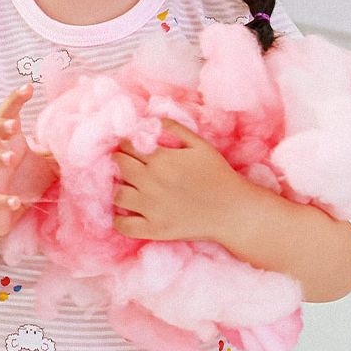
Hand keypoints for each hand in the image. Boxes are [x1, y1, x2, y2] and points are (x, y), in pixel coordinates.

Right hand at [0, 85, 54, 258]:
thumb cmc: (23, 182)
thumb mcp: (46, 163)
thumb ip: (61, 148)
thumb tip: (89, 129)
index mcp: (9, 142)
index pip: (6, 114)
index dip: (14, 100)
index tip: (28, 87)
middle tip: (13, 125)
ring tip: (11, 158)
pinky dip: (1, 200)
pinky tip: (15, 201)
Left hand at [113, 119, 243, 245]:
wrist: (233, 210)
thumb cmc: (219, 175)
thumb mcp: (200, 145)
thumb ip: (175, 129)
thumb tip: (153, 121)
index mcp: (160, 159)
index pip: (127, 145)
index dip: (127, 145)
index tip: (133, 149)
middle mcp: (150, 181)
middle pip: (119, 165)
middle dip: (121, 161)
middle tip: (129, 166)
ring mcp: (150, 207)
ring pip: (117, 194)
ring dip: (120, 188)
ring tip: (130, 189)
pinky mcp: (154, 229)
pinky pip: (123, 226)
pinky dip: (120, 220)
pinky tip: (128, 214)